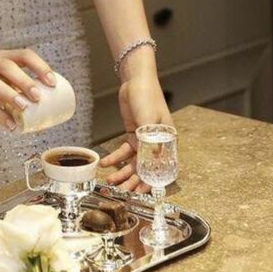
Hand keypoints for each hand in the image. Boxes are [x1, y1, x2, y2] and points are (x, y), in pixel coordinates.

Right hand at [0, 48, 56, 130]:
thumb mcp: (6, 81)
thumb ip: (23, 92)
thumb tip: (50, 116)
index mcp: (4, 57)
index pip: (24, 55)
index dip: (39, 67)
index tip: (52, 83)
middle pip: (6, 66)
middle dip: (23, 81)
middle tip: (37, 97)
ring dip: (8, 94)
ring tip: (23, 107)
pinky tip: (10, 125)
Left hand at [99, 74, 173, 192]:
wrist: (136, 80)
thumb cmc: (148, 97)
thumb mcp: (149, 119)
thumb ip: (149, 141)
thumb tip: (151, 162)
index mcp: (167, 141)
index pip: (162, 167)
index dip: (153, 181)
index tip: (142, 191)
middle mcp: (156, 144)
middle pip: (146, 168)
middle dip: (134, 181)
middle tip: (123, 191)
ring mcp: (144, 140)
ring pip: (134, 162)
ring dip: (123, 172)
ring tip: (111, 181)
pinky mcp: (133, 134)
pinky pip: (124, 151)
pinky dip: (115, 158)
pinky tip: (105, 163)